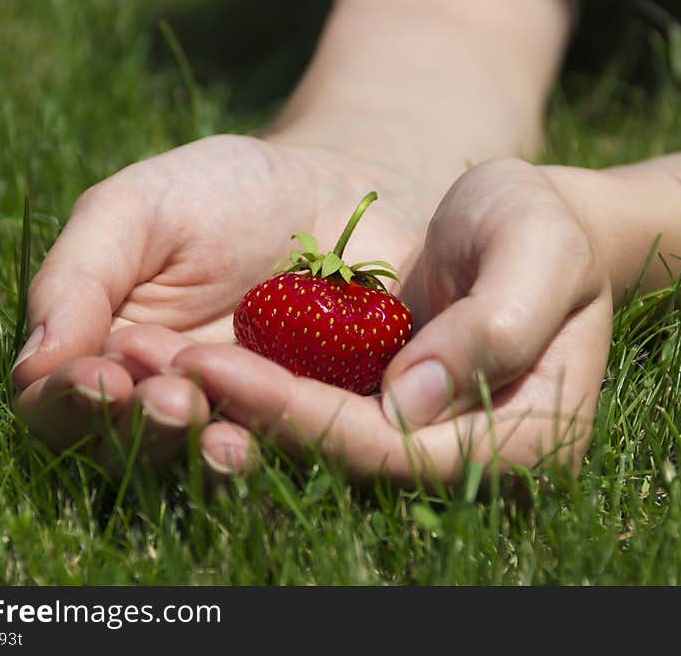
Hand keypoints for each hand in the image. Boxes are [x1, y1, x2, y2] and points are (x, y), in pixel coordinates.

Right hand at [11, 134, 427, 470]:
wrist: (326, 190)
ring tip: (203, 414)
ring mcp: (231, 413)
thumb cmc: (217, 192)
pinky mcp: (298, 419)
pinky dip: (261, 444)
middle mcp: (161, 397)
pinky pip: (274, 448)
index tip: (101, 378)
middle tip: (170, 395)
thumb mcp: (134, 211)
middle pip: (125, 447)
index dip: (70, 403)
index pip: (61, 404)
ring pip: (195, 459)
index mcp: (107, 353)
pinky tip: (251, 436)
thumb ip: (77, 280)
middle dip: (140, 427)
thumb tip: (29, 368)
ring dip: (193, 447)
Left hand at [164, 159, 613, 483]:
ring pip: (306, 444)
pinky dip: (240, 386)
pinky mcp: (370, 407)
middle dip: (241, 417)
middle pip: (337, 460)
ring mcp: (409, 436)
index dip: (302, 418)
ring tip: (140, 363)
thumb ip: (498, 326)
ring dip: (222, 409)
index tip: (215, 366)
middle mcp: (455, 457)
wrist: (510, 219)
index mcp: (519, 441)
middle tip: (152, 370)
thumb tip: (408, 405)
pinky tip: (178, 356)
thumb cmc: (537, 225)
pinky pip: (301, 409)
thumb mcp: (540, 250)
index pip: (395, 451)